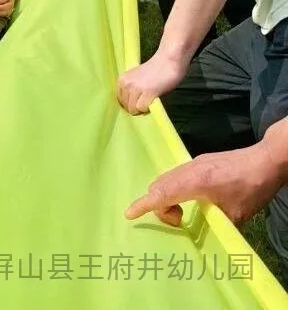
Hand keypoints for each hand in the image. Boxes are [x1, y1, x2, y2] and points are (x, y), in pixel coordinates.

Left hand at [116, 51, 188, 113]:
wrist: (169, 60)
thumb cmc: (156, 69)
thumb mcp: (137, 78)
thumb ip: (132, 88)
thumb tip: (131, 103)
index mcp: (122, 79)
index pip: (120, 100)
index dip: (130, 104)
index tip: (138, 102)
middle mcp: (126, 83)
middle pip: (126, 106)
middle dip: (136, 108)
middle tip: (146, 103)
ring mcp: (136, 88)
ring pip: (133, 109)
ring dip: (142, 109)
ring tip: (150, 102)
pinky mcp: (148, 92)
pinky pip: (142, 108)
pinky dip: (147, 109)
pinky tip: (153, 102)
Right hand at [125, 142, 283, 226]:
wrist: (266, 160)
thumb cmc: (252, 188)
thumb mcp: (236, 214)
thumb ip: (213, 223)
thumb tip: (202, 235)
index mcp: (195, 182)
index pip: (161, 194)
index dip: (143, 205)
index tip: (129, 214)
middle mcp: (188, 169)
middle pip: (158, 185)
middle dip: (159, 205)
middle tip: (179, 221)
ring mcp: (192, 162)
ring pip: (165, 178)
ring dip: (166, 196)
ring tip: (184, 212)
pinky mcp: (199, 161)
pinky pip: (175, 174)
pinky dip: (173, 188)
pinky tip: (190, 199)